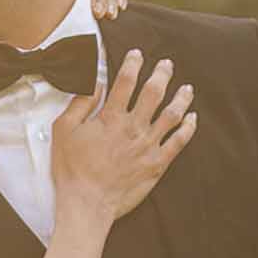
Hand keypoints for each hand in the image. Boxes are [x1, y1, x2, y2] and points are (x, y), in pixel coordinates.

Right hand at [51, 48, 196, 223]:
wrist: (87, 203)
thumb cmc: (72, 169)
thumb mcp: (64, 130)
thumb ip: (80, 104)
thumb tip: (94, 83)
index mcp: (111, 118)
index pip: (125, 81)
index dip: (132, 64)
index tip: (136, 54)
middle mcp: (133, 128)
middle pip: (153, 92)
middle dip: (162, 74)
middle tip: (167, 64)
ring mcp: (148, 145)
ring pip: (172, 115)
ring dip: (181, 98)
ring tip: (187, 88)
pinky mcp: (157, 164)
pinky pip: (179, 142)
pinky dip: (188, 128)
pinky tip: (193, 119)